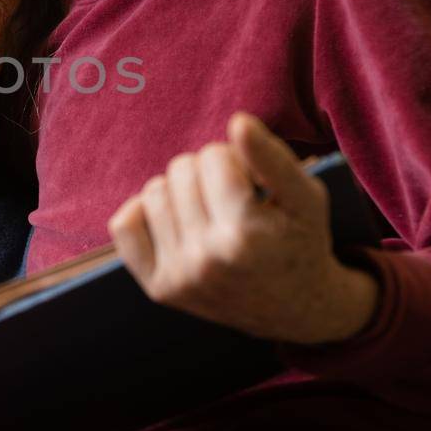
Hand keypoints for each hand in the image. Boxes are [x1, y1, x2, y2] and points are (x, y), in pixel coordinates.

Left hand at [107, 112, 377, 344]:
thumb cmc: (301, 241)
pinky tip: (176, 220)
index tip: (251, 181)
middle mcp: (206, 261)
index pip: (213, 157)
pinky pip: (124, 226)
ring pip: (154, 192)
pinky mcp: (159, 289)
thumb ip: (273, 157)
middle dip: (206, 173)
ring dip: (180, 191)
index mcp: (245, 234)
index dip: (234, 158)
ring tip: (209, 210)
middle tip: (232, 198)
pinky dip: (144, 213)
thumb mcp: (306, 197)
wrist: (297, 308)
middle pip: (180, 170)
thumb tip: (237, 121)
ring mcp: (179, 278)